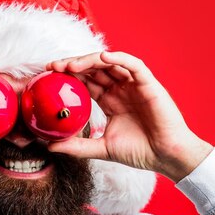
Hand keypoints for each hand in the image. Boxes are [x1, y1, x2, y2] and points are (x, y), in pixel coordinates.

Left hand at [46, 51, 212, 181]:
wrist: (166, 157)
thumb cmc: (139, 152)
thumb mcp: (101, 148)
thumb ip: (77, 146)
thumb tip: (50, 146)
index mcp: (110, 101)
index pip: (86, 82)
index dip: (68, 77)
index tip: (48, 77)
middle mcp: (120, 90)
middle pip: (94, 69)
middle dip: (73, 65)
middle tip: (52, 67)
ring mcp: (134, 85)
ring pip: (110, 63)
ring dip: (89, 60)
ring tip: (70, 64)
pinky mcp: (149, 84)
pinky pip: (133, 65)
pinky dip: (118, 58)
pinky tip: (102, 57)